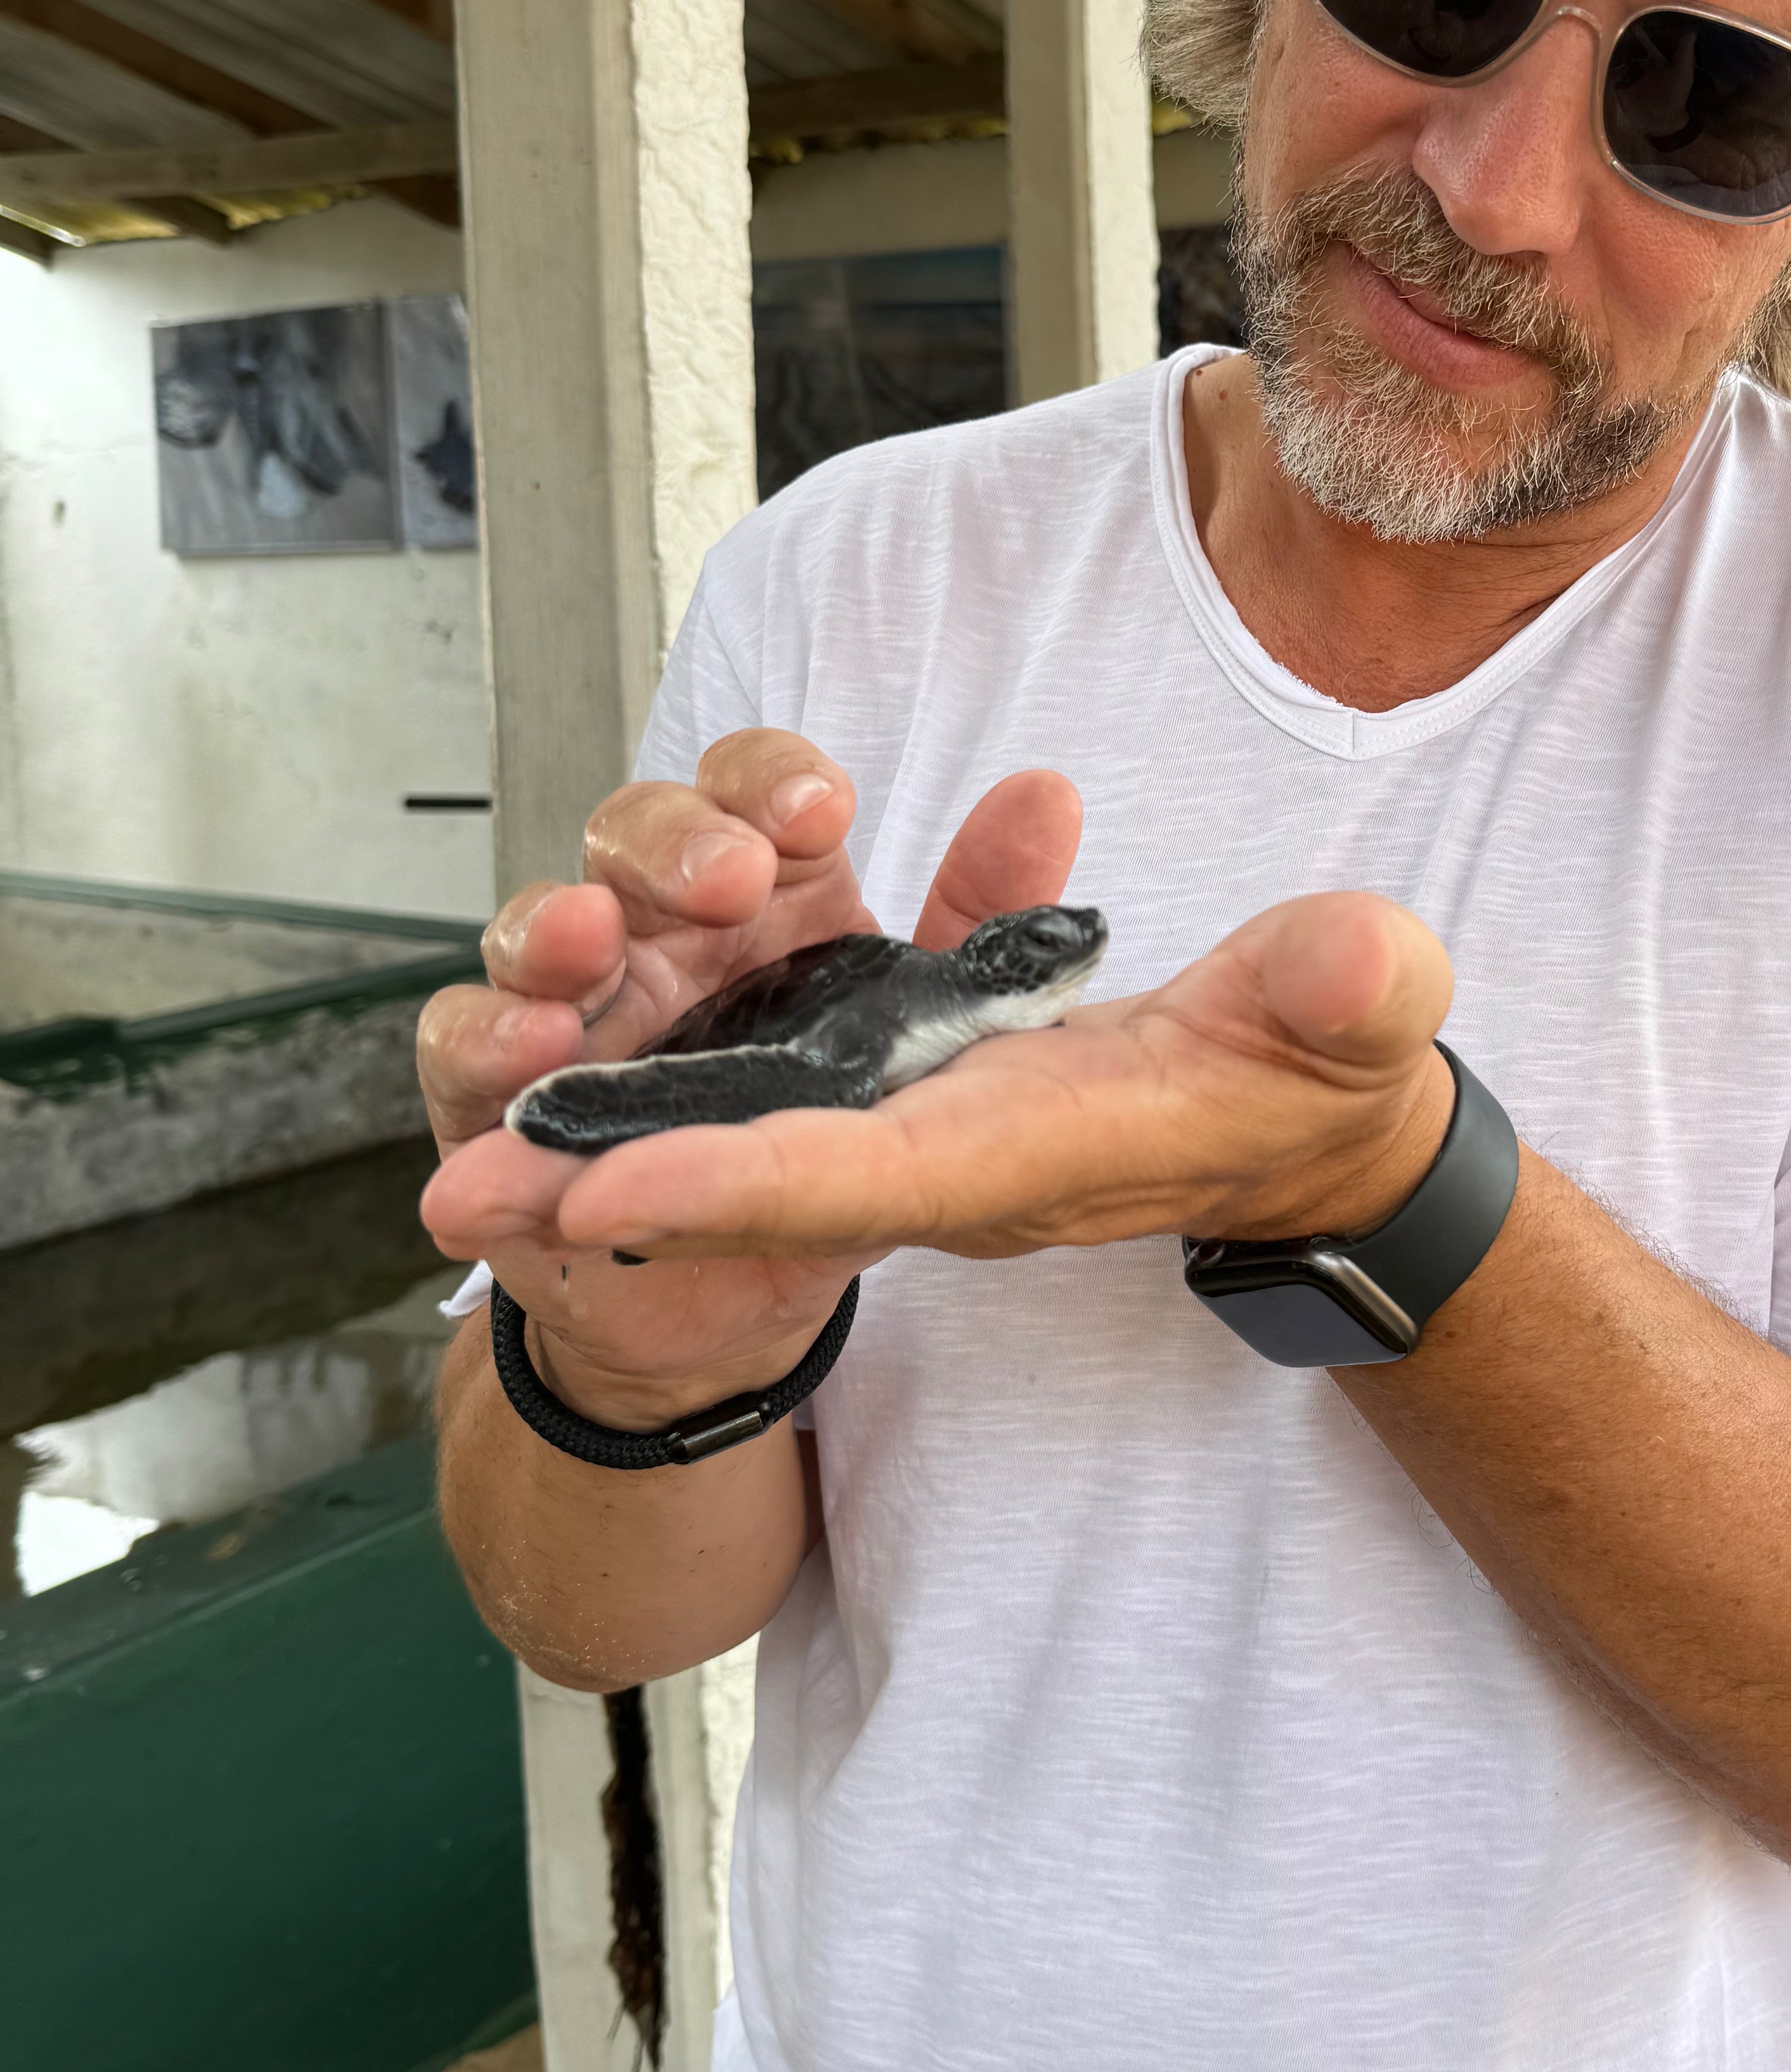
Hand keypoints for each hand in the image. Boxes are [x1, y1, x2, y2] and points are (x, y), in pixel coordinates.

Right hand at [416, 734, 1082, 1420]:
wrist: (742, 1289)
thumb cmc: (816, 1129)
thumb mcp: (919, 1030)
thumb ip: (985, 918)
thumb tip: (1043, 795)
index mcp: (759, 896)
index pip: (749, 792)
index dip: (770, 782)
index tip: (821, 809)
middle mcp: (657, 931)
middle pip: (637, 836)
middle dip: (674, 843)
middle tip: (725, 878)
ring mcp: (573, 1006)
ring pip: (540, 925)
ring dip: (558, 922)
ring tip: (592, 938)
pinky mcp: (500, 1098)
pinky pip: (466, 1049)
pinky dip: (487, 1039)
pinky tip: (533, 1048)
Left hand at [424, 888, 1458, 1283]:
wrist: (1307, 1129)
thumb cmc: (1327, 1071)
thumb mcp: (1359, 1016)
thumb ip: (1348, 991)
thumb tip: (1360, 966)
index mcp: (1028, 1145)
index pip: (871, 1169)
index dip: (740, 1179)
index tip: (605, 1192)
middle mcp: (945, 1161)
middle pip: (752, 1186)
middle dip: (609, 1200)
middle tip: (457, 1206)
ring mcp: (910, 1138)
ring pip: (727, 1156)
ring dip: (593, 1171)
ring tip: (450, 1177)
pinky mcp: (898, 1101)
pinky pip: (752, 1114)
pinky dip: (648, 1115)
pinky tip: (550, 1090)